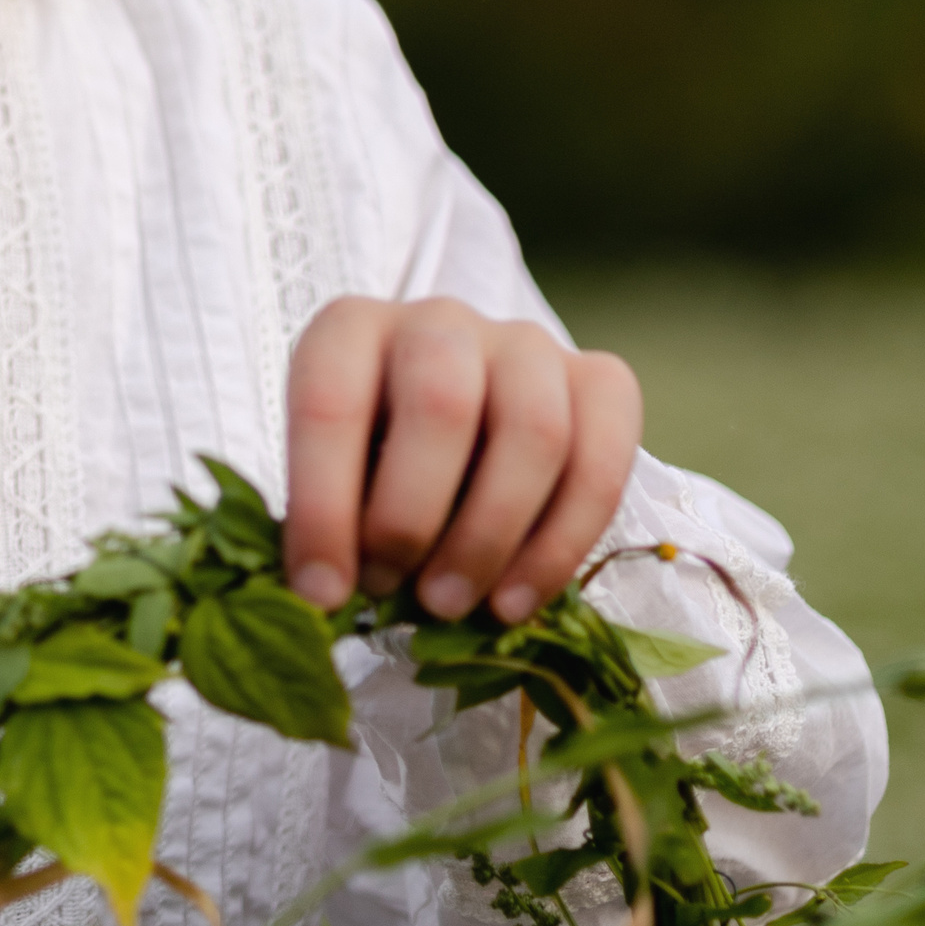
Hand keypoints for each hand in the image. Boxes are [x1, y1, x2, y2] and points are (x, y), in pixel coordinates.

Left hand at [281, 296, 641, 626]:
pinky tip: (513, 601)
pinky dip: (561, 545)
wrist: (456, 422)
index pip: (331, 401)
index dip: (324, 505)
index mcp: (352, 330)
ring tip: (448, 603)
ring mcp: (526, 344)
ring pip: (535, 432)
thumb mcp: (333, 474)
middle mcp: (441, 322)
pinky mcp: (599, 381)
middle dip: (411, 516)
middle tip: (390, 589)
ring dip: (489, 537)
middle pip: (442, 404)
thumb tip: (327, 594)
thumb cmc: (375, 457)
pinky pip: (602, 459)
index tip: (322, 592)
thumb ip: (331, 519)